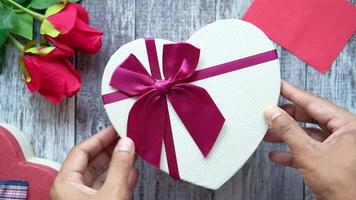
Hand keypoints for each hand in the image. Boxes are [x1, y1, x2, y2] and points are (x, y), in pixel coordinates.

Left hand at [50, 127, 138, 199]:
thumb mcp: (112, 192)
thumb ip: (120, 166)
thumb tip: (126, 144)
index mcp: (65, 184)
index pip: (81, 151)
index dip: (100, 138)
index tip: (114, 130)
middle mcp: (71, 192)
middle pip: (90, 162)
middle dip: (110, 150)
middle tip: (124, 139)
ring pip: (100, 176)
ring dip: (117, 165)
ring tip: (130, 153)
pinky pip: (107, 189)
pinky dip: (120, 180)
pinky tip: (131, 173)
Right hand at [263, 81, 355, 199]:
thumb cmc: (343, 186)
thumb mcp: (308, 153)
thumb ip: (288, 130)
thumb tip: (273, 113)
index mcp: (347, 125)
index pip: (314, 102)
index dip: (293, 93)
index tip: (280, 86)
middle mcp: (345, 133)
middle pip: (309, 117)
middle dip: (286, 118)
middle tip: (270, 112)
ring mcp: (338, 147)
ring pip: (307, 134)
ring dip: (287, 136)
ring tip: (268, 134)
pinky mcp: (330, 160)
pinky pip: (309, 149)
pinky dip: (292, 151)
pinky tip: (277, 154)